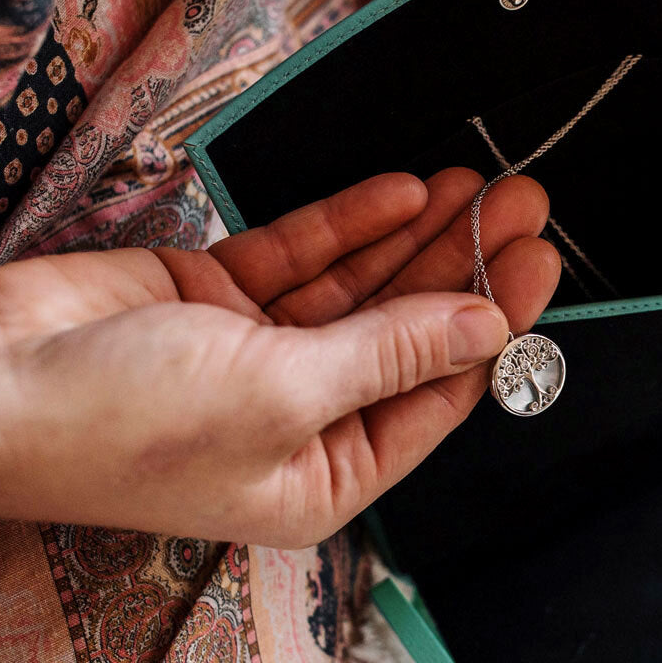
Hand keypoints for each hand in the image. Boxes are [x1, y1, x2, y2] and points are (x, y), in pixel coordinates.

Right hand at [0, 169, 559, 546]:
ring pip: (360, 290)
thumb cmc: (123, 427)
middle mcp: (301, 419)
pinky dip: (349, 225)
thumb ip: (388, 352)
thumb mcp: (282, 394)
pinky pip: (301, 258)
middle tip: (522, 207)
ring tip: (478, 186)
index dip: (493, 328)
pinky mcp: (220, 298)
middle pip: (406, 334)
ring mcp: (261, 354)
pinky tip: (403, 193)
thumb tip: (483, 327)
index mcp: (325, 475)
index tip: (538, 264)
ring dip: (416, 238)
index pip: (435, 396)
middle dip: (465, 269)